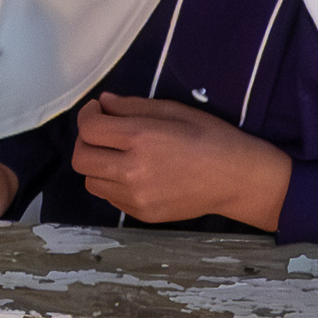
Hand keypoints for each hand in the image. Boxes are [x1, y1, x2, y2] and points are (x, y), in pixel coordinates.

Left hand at [72, 93, 291, 229]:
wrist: (237, 179)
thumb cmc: (210, 138)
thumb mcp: (173, 111)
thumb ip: (132, 106)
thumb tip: (104, 103)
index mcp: (140, 138)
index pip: (89, 128)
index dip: (87, 115)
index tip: (97, 111)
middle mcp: (132, 170)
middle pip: (80, 158)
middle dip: (85, 141)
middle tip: (102, 132)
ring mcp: (135, 197)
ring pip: (90, 181)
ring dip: (97, 164)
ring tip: (118, 154)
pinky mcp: (141, 214)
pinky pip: (109, 197)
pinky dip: (112, 183)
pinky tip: (133, 173)